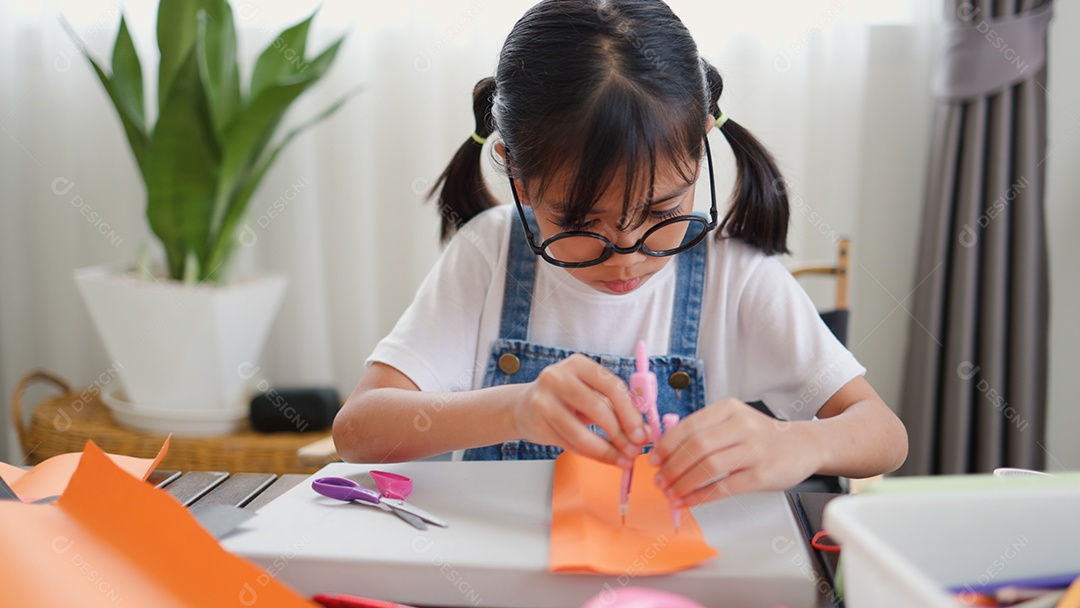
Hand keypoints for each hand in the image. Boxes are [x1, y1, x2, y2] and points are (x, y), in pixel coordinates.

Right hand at [511, 354, 648, 466]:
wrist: (525, 406)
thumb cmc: (567, 398)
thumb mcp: (592, 393)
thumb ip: (618, 409)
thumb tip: (646, 432)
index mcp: (579, 364)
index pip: (612, 387)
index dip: (630, 413)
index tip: (642, 434)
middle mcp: (558, 377)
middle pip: (598, 408)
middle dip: (620, 434)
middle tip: (635, 451)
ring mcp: (543, 399)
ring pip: (582, 433)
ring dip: (607, 451)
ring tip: (623, 460)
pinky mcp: (536, 421)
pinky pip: (570, 444)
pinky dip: (592, 455)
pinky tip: (606, 458)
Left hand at [648, 398, 823, 504]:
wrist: (803, 446)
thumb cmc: (762, 436)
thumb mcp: (734, 421)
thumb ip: (705, 431)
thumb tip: (665, 451)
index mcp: (729, 409)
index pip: (689, 426)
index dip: (667, 445)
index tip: (654, 460)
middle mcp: (742, 426)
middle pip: (696, 446)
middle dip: (672, 467)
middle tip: (659, 480)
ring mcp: (754, 450)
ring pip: (708, 467)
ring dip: (683, 483)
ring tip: (670, 493)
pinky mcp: (761, 475)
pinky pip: (724, 487)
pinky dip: (701, 496)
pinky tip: (688, 501)